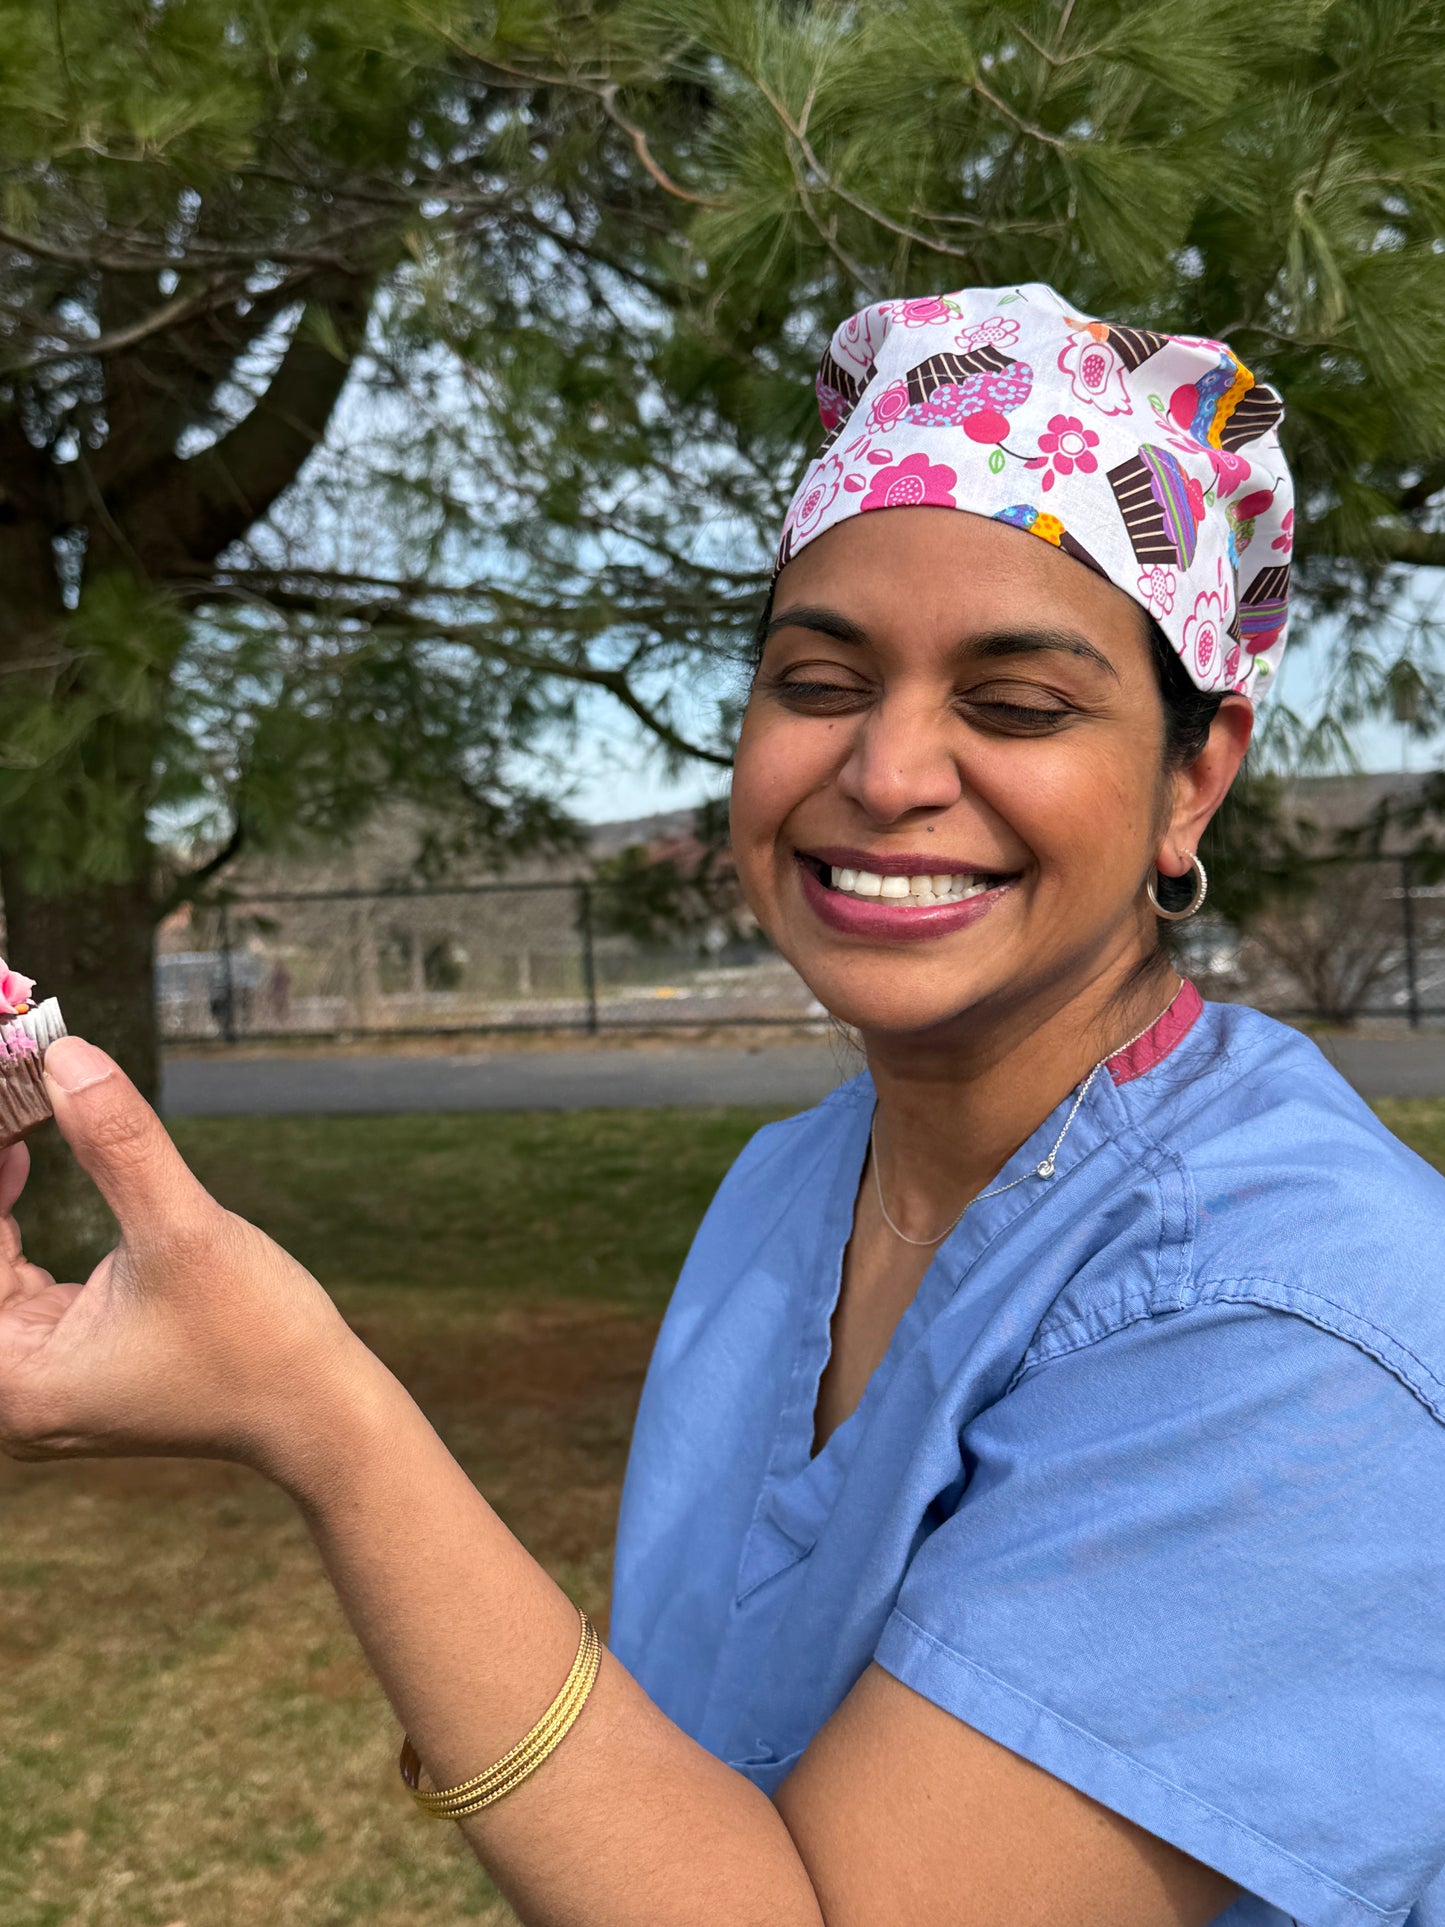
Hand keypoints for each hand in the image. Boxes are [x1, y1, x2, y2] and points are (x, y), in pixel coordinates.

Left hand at [0, 1037, 372, 1485]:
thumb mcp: (183, 1231)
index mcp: (16, 1380)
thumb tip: (64, 1056)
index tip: (3, 1084)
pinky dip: (18, 1216)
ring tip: (13, 1107)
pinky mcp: (70, 1360)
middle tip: (11, 1087)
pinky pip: (17, 1275)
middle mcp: (13, 1389)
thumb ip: (118, 1145)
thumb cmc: (257, 1339)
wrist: (318, 1408)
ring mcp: (39, 1378)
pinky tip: (23, 1157)